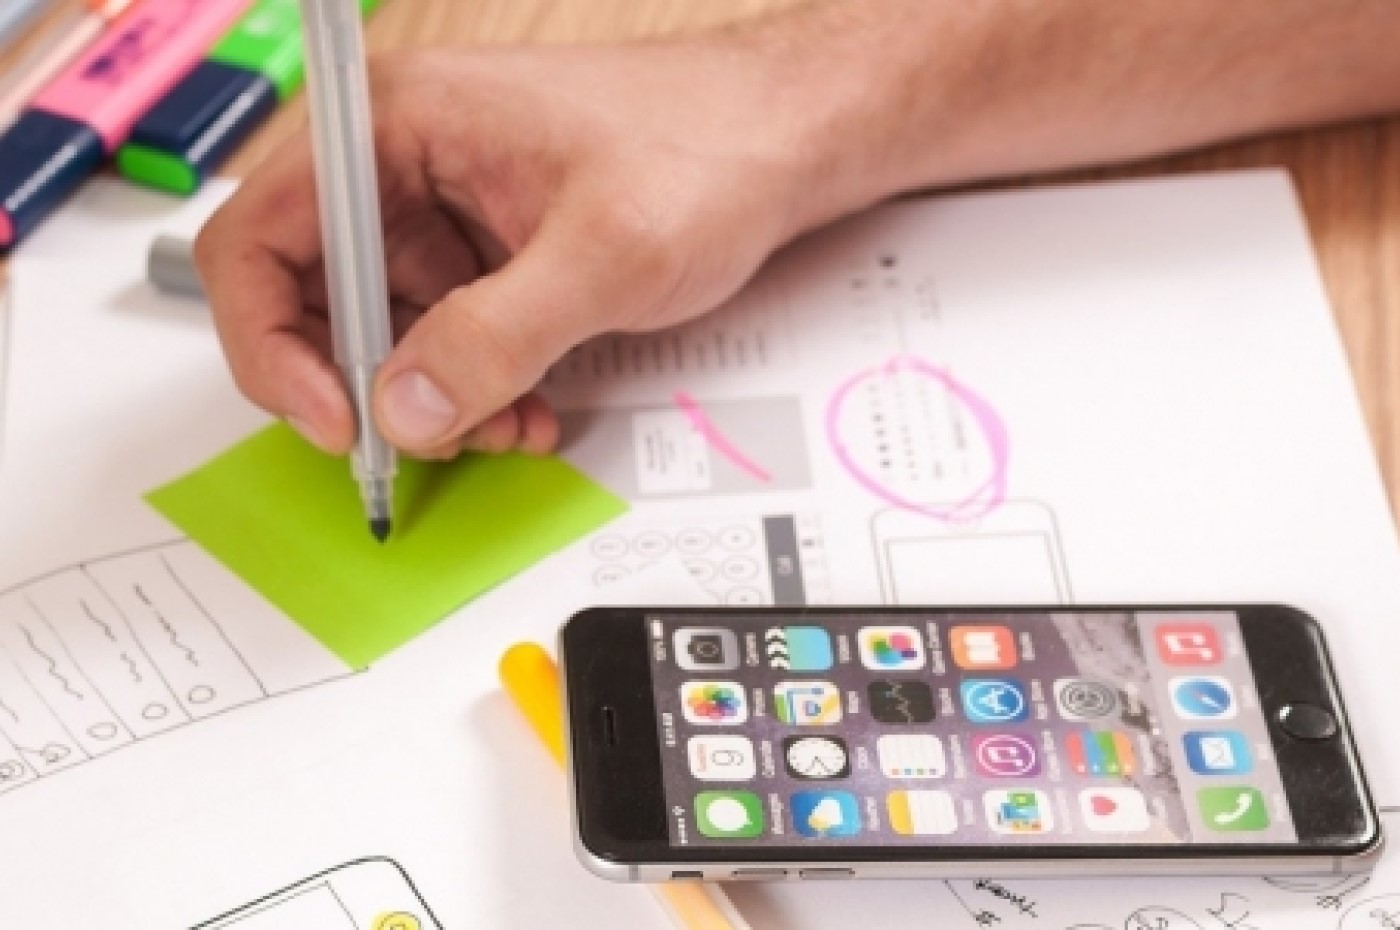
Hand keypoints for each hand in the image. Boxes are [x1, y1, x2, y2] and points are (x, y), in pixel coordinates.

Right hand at [196, 38, 830, 458]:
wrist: (784, 140)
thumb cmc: (707, 149)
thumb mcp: (604, 254)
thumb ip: (496, 336)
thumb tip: (404, 411)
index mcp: (397, 123)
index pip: (259, 236)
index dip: (272, 343)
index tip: (336, 421)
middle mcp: (402, 160)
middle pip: (311, 293)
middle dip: (366, 385)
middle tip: (422, 443)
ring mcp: (443, 206)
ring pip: (382, 327)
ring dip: (429, 398)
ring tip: (503, 428)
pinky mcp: (483, 247)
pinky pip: (442, 332)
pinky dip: (472, 384)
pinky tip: (525, 410)